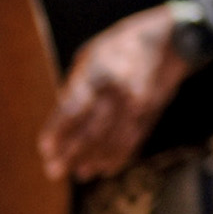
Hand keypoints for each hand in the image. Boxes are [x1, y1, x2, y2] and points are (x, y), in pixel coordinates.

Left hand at [37, 5, 191, 181]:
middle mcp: (118, 90)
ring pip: (114, 139)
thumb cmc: (118, 48)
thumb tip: (62, 124)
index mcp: (98, 72)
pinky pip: (133, 139)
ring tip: (79, 173)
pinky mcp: (151, 112)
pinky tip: (104, 168)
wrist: (167, 40)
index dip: (59, 131)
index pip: (74, 107)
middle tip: (53, 171)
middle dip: (72, 153)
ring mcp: (138, 103)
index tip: (45, 149)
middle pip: (93, 129)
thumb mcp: (91, 57)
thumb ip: (76, 88)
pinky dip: (118, 156)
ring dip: (94, 159)